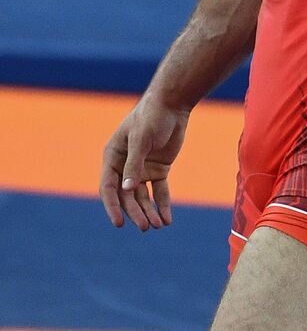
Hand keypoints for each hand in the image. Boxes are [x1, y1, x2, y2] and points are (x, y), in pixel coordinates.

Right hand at [99, 98, 188, 230]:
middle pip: (127, 196)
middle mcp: (124, 167)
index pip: (108, 188)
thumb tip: (127, 189)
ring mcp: (142, 169)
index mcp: (112, 158)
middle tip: (145, 227)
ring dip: (149, 212)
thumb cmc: (151, 117)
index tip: (118, 223)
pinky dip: (162, 204)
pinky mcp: (159, 170)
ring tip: (157, 226)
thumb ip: (134, 164)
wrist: (172, 105)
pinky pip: (159, 191)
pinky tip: (166, 219)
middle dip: (135, 212)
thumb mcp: (141, 139)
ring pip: (143, 197)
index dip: (112, 206)